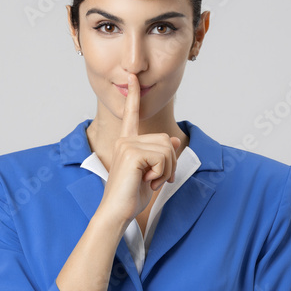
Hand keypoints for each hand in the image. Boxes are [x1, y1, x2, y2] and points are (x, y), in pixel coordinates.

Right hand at [99, 73, 181, 225]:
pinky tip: (147, 182)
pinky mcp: (132, 153)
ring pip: (167, 148)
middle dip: (170, 163)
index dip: (134, 96)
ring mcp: (127, 145)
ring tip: (151, 182)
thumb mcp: (153, 174)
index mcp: (127, 142)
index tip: (133, 76)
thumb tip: (173, 139)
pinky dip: (162, 173)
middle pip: (166, 139)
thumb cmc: (131, 197)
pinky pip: (162, 157)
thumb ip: (162, 156)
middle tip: (156, 179)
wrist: (117, 213)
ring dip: (167, 170)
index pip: (132, 115)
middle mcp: (125, 140)